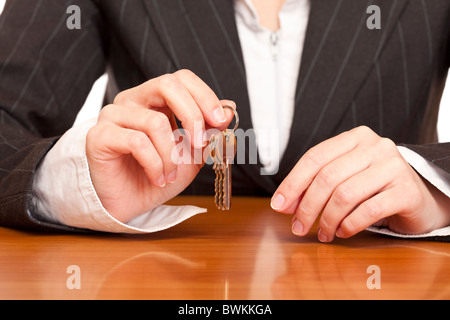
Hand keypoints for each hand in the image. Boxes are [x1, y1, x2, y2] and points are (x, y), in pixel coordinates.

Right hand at [86, 70, 234, 222]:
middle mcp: (132, 101)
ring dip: (171, 155)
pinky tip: (156, 178)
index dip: (204, 96)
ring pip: (155, 122)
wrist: (129, 205)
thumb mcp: (191, 155)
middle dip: (192, 114)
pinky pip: (137, 142)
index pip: (181, 79)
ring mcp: (113, 116)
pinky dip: (155, 164)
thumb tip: (229, 108)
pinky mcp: (99, 136)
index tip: (220, 121)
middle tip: (199, 143)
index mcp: (154, 100)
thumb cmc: (157, 177)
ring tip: (170, 175)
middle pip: (167, 84)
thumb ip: (207, 132)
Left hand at [271, 126, 449, 241]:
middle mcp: (375, 146)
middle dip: (307, 206)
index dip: (292, 183)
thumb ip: (315, 185)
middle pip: (327, 177)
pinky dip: (350, 225)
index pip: (314, 157)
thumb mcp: (343, 178)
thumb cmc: (373, 187)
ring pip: (345, 194)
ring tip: (323, 233)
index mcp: (354, 138)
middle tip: (298, 227)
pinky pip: (368, 210)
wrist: (418, 197)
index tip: (278, 206)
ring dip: (327, 219)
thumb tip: (282, 204)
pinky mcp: (407, 190)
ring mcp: (393, 166)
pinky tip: (343, 232)